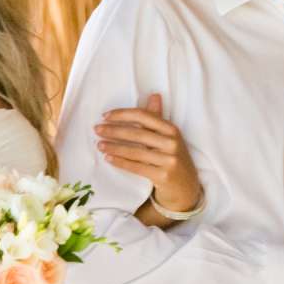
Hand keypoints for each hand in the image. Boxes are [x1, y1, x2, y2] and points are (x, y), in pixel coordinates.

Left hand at [95, 95, 202, 215]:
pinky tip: (108, 158)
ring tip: (99, 145)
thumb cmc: (172, 159)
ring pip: (135, 151)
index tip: (105, 116)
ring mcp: (169, 160)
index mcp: (172, 129)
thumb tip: (154, 95)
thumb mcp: (169, 138)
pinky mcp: (163, 176)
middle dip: (114, 130)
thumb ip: (158, 118)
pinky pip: (136, 167)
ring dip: (114, 147)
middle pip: (138, 133)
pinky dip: (120, 162)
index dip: (123, 114)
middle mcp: (172, 143)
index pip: (144, 116)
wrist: (186, 188)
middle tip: (97, 130)